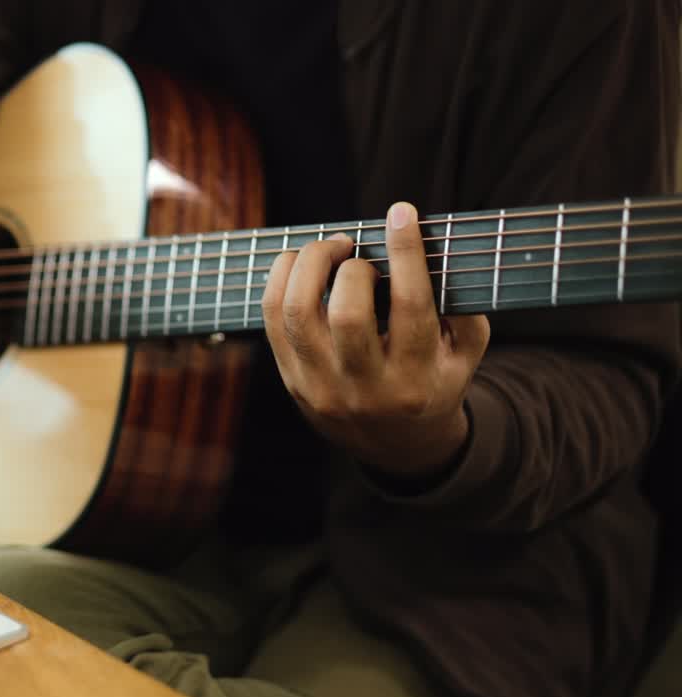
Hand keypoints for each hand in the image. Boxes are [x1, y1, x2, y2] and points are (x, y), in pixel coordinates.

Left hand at [261, 202, 490, 477]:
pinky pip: (272, 319)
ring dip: (308, 264)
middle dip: (351, 266)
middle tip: (356, 248)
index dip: (406, 253)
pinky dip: (281, 279)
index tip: (402, 213)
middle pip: (346, 313)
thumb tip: (433, 251)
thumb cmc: (433, 381)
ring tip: (329, 248)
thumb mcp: (465, 354)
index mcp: (416, 379)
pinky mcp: (291, 379)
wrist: (395, 444)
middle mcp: (365, 387)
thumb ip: (462, 308)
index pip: (410, 307)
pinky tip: (300, 264)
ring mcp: (321, 386)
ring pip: (297, 313)